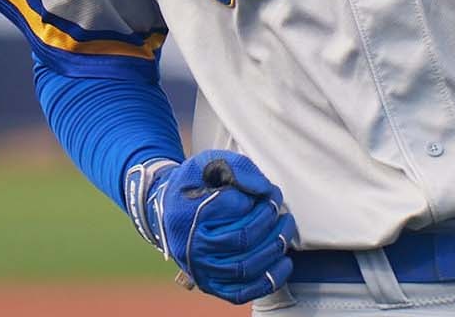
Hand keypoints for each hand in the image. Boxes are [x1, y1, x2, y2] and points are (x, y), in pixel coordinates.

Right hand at [131, 151, 295, 303]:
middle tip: (277, 204)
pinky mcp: (212, 285)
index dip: (257, 199)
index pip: (232, 208)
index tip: (267, 190)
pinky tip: (284, 262)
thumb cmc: (193, 187)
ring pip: (247, 266)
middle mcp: (192, 249)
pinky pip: (242, 292)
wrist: (168, 212)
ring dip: (275, 245)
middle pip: (244, 239)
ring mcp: (202, 270)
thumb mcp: (208, 164)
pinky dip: (268, 280)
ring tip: (286, 225)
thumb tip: (263, 188)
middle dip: (269, 219)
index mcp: (187, 216)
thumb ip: (236, 168)